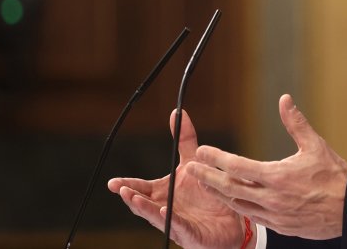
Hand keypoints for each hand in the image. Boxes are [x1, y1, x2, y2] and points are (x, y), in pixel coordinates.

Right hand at [107, 110, 244, 248]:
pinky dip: (170, 219)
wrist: (233, 218)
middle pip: (143, 204)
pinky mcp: (190, 233)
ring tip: (134, 199)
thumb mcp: (195, 163)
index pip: (142, 188)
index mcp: (164, 193)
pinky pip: (178, 226)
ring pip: (156, 216)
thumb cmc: (208, 194)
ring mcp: (176, 222)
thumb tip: (177, 112)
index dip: (126, 185)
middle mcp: (166, 208)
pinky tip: (163, 211)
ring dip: (145, 208)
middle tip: (120, 189)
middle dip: (131, 197)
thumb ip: (185, 140)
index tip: (112, 183)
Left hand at [191, 94, 346, 239]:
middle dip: (208, 178)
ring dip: (219, 194)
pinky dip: (239, 207)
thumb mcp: (316, 145)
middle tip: (191, 169)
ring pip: (238, 205)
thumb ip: (296, 123)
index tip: (202, 151)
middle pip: (230, 188)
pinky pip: (253, 217)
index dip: (217, 158)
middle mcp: (272, 198)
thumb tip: (285, 100)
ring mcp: (275, 216)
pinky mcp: (280, 227)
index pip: (238, 166)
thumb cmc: (335, 176)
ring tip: (205, 184)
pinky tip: (232, 200)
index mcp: (278, 177)